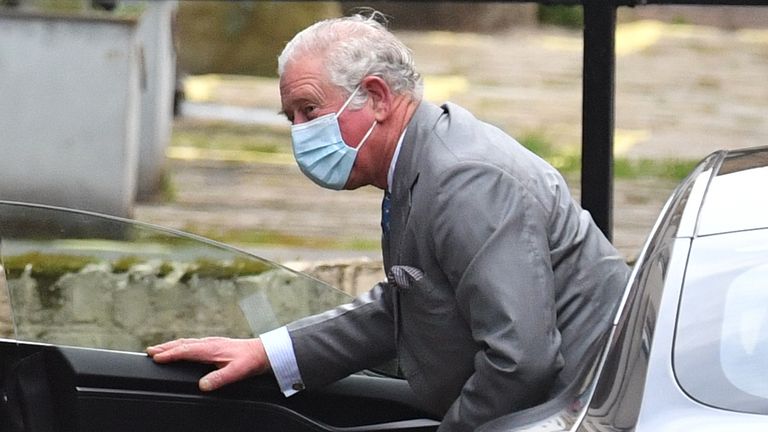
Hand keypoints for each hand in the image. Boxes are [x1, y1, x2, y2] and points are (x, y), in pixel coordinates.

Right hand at [147, 337, 269, 391]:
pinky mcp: (215, 345)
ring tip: (159, 349)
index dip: (170, 354)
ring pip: (187, 343)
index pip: (186, 351)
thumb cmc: (250, 361)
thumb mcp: (236, 372)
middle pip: (183, 344)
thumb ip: (219, 379)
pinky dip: (182, 346)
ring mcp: (212, 343)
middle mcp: (209, 343)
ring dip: (172, 346)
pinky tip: (181, 348)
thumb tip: (202, 385)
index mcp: (211, 349)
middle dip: (165, 347)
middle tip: (149, 351)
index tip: (156, 357)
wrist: (264, 352)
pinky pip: (193, 344)